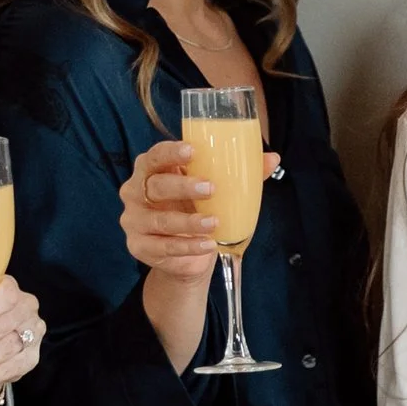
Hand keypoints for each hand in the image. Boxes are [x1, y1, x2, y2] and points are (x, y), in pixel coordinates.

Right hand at [121, 139, 232, 275]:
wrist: (186, 254)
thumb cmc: (196, 211)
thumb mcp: (216, 192)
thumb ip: (241, 175)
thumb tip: (272, 159)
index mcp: (153, 170)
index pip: (155, 156)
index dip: (171, 152)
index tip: (193, 151)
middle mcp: (137, 192)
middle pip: (155, 185)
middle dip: (183, 186)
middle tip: (211, 189)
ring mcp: (134, 220)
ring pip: (160, 220)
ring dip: (189, 222)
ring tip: (215, 222)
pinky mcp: (139, 246)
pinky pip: (162, 247)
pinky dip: (187, 247)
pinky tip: (207, 245)